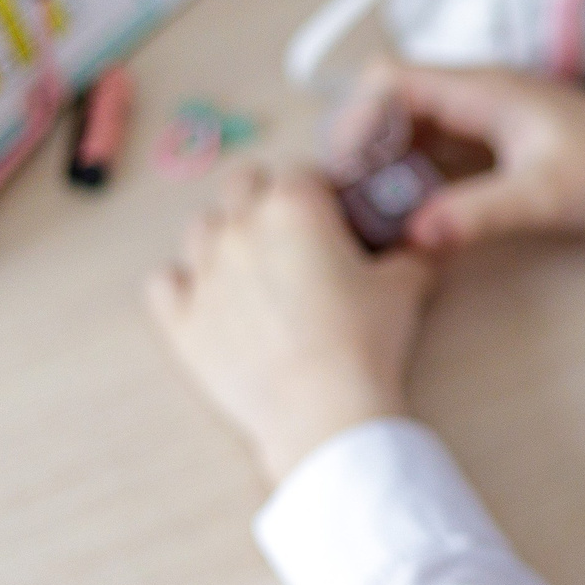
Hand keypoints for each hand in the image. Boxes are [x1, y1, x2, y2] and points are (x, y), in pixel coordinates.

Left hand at [144, 166, 433, 483]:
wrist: (323, 411)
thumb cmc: (366, 342)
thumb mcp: (407, 287)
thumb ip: (410, 253)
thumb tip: (421, 243)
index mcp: (295, 206)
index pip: (304, 173)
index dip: (325, 193)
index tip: (340, 218)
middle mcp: (240, 227)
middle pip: (243, 184)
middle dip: (267, 198)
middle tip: (295, 236)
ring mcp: (203, 272)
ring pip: (201, 227)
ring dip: (225, 235)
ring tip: (253, 266)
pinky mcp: (181, 320)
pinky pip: (163, 281)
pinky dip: (182, 283)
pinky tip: (208, 298)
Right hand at [332, 58, 584, 250]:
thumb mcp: (544, 196)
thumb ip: (477, 214)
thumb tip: (414, 235)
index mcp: (480, 89)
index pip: (388, 80)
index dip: (357, 120)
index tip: (350, 172)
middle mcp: (476, 94)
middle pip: (389, 104)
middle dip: (364, 148)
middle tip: (354, 202)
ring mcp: (487, 117)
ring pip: (411, 130)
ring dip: (389, 166)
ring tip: (378, 215)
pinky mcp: (499, 142)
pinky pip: (438, 151)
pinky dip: (419, 178)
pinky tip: (420, 218)